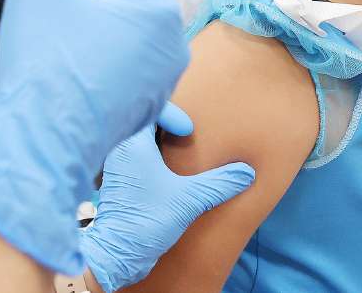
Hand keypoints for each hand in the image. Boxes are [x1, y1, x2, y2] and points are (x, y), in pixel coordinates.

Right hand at [0, 0, 189, 275]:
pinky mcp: (142, 107)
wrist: (41, 143)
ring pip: (118, 29)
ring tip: (49, 31)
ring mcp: (160, 80)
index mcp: (157, 7)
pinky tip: (62, 60)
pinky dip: (92, 55)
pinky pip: (118, 64)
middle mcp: (172, 43)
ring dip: (86, 22)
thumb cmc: (43, 63)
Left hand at [81, 126, 254, 291]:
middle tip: (185, 133)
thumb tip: (246, 172)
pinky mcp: (117, 180)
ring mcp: (115, 165)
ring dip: (156, 140)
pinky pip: (131, 155)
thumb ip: (219, 183)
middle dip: (165, 123)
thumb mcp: (189, 199)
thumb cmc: (146, 222)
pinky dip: (148, 155)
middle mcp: (118, 149)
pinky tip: (164, 171)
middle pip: (141, 119)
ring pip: (135, 138)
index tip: (188, 132)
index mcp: (131, 144)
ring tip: (177, 151)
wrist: (118, 254)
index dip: (172, 114)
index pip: (148, 108)